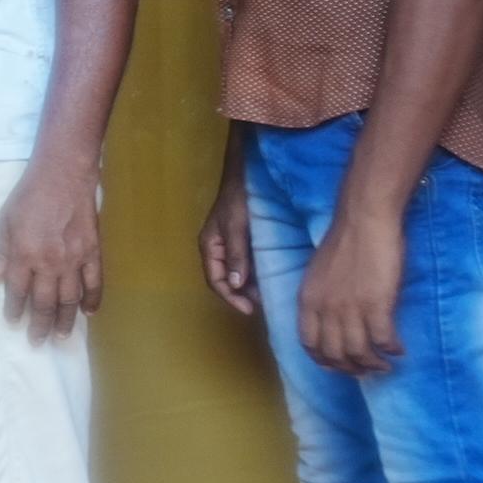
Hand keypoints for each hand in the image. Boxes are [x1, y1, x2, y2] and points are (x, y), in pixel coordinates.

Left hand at [0, 157, 102, 339]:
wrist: (64, 175)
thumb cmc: (29, 195)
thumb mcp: (5, 220)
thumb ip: (1, 251)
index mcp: (24, 254)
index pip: (17, 291)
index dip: (15, 309)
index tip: (13, 323)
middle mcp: (49, 262)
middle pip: (45, 302)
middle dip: (40, 324)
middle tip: (37, 341)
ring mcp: (74, 259)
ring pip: (70, 298)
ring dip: (65, 320)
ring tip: (61, 337)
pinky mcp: (93, 252)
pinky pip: (95, 282)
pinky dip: (93, 299)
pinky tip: (89, 313)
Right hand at [198, 132, 258, 316]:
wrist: (247, 173)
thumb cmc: (239, 198)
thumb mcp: (236, 226)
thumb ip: (236, 254)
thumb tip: (236, 284)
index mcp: (210, 247)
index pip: (215, 281)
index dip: (231, 298)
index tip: (250, 309)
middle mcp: (218, 249)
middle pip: (227, 280)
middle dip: (243, 295)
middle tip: (264, 304)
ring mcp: (231, 245)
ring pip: (238, 274)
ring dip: (251, 286)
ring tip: (269, 294)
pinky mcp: (244, 241)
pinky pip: (248, 264)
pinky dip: (258, 274)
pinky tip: (272, 277)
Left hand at [296, 209, 405, 376]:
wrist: (363, 221)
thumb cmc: (344, 243)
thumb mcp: (318, 274)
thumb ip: (321, 298)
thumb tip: (331, 320)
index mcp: (308, 300)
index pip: (309, 344)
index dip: (324, 360)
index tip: (338, 365)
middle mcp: (325, 309)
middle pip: (334, 354)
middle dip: (350, 368)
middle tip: (366, 370)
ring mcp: (350, 308)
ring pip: (358, 352)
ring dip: (373, 364)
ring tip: (385, 365)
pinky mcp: (377, 305)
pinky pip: (383, 340)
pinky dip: (391, 349)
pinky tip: (398, 349)